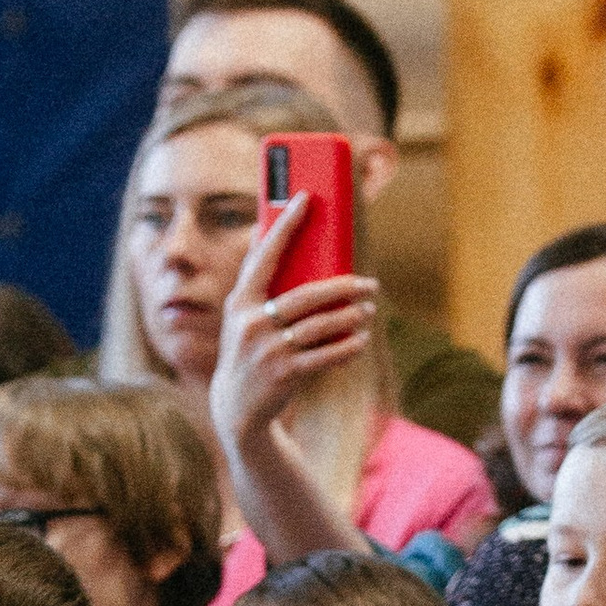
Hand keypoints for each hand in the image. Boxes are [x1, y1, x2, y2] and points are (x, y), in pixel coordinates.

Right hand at [210, 201, 380, 458]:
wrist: (236, 407)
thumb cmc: (247, 350)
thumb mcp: (242, 315)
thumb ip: (254, 276)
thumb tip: (262, 227)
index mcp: (240, 303)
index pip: (264, 256)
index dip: (285, 226)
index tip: (306, 198)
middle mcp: (251, 325)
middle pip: (306, 296)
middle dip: (344, 288)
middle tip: (369, 283)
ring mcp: (267, 351)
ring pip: (320, 326)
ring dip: (351, 317)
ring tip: (369, 310)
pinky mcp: (284, 375)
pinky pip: (325, 356)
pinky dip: (347, 347)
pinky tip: (360, 339)